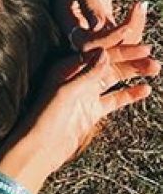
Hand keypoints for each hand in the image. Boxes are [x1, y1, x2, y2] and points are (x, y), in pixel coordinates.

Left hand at [22, 2, 158, 171]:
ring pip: (113, 79)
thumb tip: (105, 52)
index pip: (97, 53)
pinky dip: (129, 94)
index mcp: (66, 68)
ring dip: (133, 73)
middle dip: (131, 60)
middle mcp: (76, 78)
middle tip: (154, 59)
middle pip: (108, 64)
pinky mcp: (91, 110)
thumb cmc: (48, 117)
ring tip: (155, 68)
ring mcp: (85, 94)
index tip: (142, 46)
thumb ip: (87, 73)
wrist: (42, 147)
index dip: (120, 49)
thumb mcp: (68, 91)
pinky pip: (113, 99)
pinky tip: (145, 90)